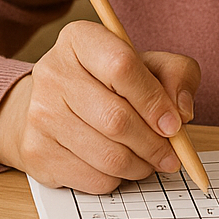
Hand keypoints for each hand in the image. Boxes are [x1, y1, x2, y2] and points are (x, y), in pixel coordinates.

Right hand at [0, 20, 201, 193]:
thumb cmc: (108, 82)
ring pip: (107, 155)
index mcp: (80, 39)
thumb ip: (176, 75)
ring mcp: (39, 114)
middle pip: (116, 119)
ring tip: (149, 160)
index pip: (122, 67)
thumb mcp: (148, 64)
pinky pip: (92, 179)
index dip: (154, 101)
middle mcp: (52, 72)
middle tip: (171, 155)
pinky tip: (120, 166)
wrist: (51, 106)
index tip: (174, 124)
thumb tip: (182, 112)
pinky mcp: (36, 153)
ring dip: (140, 166)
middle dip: (153, 144)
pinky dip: (117, 179)